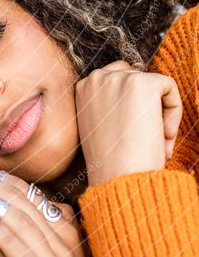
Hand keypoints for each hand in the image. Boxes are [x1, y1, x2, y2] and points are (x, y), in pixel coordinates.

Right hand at [75, 62, 181, 185]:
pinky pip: (169, 87)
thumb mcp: (99, 127)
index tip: (132, 135)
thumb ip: (108, 106)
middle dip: (146, 107)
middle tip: (148, 140)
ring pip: (153, 84)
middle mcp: (96, 77)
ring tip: (156, 140)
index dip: (130, 106)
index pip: (114, 79)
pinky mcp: (143, 83)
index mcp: (82, 87)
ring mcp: (119, 78)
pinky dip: (174, 111)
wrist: (118, 179)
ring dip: (160, 111)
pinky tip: (163, 136)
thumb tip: (134, 96)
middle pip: (135, 77)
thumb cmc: (111, 162)